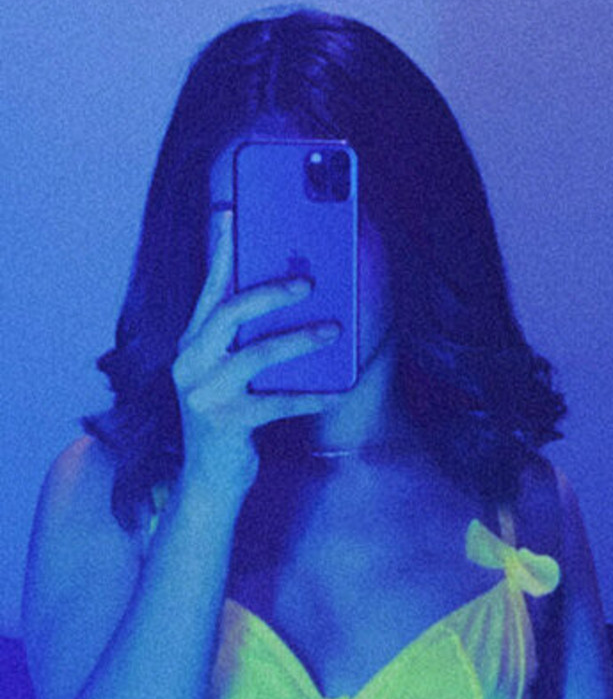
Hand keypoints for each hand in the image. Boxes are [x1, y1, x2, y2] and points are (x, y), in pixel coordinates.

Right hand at [172, 212, 339, 496]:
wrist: (210, 482)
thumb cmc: (230, 419)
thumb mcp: (229, 374)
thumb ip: (245, 340)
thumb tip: (293, 298)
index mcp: (190, 345)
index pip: (208, 291)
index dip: (223, 254)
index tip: (235, 216)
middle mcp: (189, 364)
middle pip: (228, 313)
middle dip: (270, 292)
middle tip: (308, 281)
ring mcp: (204, 394)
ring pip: (256, 355)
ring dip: (300, 340)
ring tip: (333, 331)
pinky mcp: (226, 424)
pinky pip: (277, 403)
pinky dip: (310, 396)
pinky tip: (336, 391)